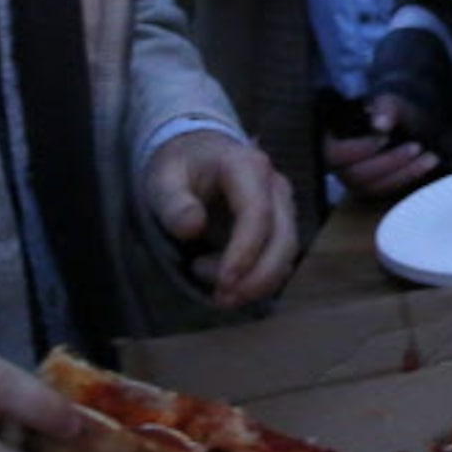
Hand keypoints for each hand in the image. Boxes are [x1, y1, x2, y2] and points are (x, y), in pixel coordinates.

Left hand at [142, 127, 298, 307]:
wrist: (198, 151)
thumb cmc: (180, 165)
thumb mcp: (163, 178)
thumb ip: (173, 202)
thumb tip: (192, 227)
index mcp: (246, 166)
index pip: (257, 213)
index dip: (245, 252)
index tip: (224, 282)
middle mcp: (275, 184)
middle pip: (284, 237)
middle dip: (258, 277)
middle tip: (223, 300)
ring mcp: (283, 204)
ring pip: (288, 251)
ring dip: (258, 281)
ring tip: (217, 290)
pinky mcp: (282, 222)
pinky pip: (281, 256)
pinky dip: (259, 277)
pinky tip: (226, 279)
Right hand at [326, 93, 440, 199]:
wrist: (404, 124)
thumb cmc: (390, 113)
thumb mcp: (389, 103)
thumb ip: (385, 109)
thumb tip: (380, 125)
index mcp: (332, 140)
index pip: (333, 153)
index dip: (358, 150)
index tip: (384, 138)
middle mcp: (337, 164)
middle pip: (355, 174)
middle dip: (389, 162)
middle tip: (416, 147)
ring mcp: (351, 180)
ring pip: (371, 187)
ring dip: (403, 173)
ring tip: (430, 157)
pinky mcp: (369, 190)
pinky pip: (384, 192)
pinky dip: (407, 178)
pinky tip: (427, 164)